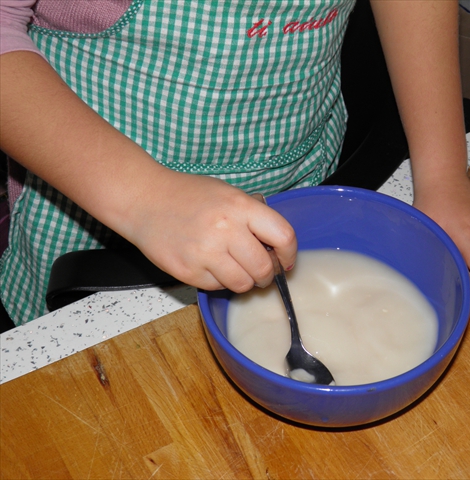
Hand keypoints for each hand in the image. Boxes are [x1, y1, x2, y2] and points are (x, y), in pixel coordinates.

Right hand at [125, 172, 296, 292]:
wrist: (144, 200)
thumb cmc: (189, 195)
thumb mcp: (229, 193)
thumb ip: (254, 215)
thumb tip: (278, 245)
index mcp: (240, 206)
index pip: (283, 236)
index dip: (290, 254)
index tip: (286, 260)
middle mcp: (225, 230)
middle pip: (265, 268)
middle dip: (268, 274)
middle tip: (261, 270)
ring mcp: (205, 252)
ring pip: (243, 284)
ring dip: (245, 281)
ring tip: (236, 268)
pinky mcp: (188, 271)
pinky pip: (217, 287)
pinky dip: (219, 281)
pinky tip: (211, 265)